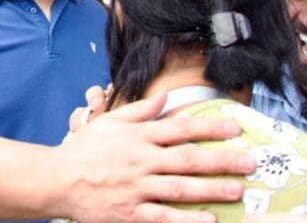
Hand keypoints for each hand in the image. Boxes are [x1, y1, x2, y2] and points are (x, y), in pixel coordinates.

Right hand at [55, 92, 255, 222]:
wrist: (57, 180)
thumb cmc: (85, 150)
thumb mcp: (110, 121)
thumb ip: (141, 110)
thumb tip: (167, 96)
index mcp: (139, 137)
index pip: (180, 129)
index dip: (210, 128)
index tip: (236, 128)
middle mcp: (141, 161)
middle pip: (187, 159)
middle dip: (221, 161)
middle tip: (250, 163)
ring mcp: (136, 188)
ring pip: (179, 189)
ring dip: (211, 190)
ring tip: (237, 190)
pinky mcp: (130, 213)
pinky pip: (163, 217)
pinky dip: (186, 219)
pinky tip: (209, 220)